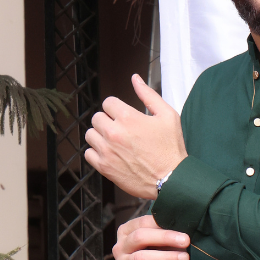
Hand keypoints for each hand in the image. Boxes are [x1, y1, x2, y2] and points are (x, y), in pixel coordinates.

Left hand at [85, 75, 186, 197]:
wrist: (172, 180)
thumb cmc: (171, 149)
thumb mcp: (168, 116)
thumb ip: (149, 95)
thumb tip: (134, 78)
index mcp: (128, 117)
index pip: (108, 103)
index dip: (117, 109)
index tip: (124, 118)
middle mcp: (114, 132)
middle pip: (97, 118)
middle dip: (108, 121)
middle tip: (121, 131)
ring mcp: (107, 150)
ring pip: (90, 134)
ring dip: (100, 136)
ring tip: (115, 143)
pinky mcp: (105, 167)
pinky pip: (88, 154)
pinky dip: (96, 153)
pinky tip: (110, 155)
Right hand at [114, 214, 189, 259]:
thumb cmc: (160, 259)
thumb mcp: (163, 243)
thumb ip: (167, 234)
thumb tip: (180, 227)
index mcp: (126, 231)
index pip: (142, 223)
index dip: (162, 224)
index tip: (181, 228)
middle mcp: (121, 247)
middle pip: (139, 237)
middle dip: (165, 238)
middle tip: (185, 241)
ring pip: (141, 258)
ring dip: (166, 257)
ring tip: (185, 258)